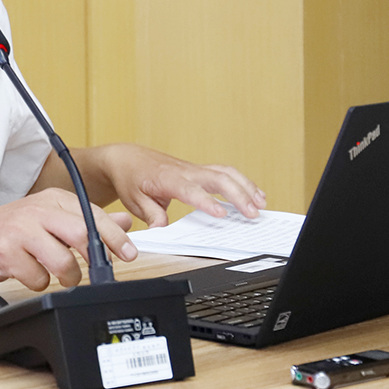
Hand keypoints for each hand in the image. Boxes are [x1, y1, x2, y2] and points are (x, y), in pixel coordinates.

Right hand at [0, 188, 136, 291]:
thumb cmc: (10, 228)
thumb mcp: (50, 217)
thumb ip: (86, 220)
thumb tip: (125, 223)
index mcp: (52, 199)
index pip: (92, 214)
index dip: (114, 236)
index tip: (129, 253)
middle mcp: (37, 210)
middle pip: (81, 234)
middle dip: (95, 257)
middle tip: (99, 271)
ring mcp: (20, 231)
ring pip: (62, 261)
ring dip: (67, 276)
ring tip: (59, 274)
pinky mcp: (6, 252)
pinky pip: (38, 278)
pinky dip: (39, 282)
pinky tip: (30, 273)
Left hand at [93, 143, 265, 227]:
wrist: (127, 158)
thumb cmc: (132, 179)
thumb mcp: (134, 201)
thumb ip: (151, 215)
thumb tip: (162, 229)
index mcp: (167, 179)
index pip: (190, 190)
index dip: (207, 202)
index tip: (221, 214)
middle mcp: (184, 171)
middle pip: (217, 178)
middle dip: (238, 195)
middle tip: (252, 214)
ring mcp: (194, 169)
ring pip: (225, 173)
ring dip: (245, 187)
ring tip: (261, 204)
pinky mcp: (199, 170)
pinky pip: (224, 173)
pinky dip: (242, 182)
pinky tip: (254, 194)